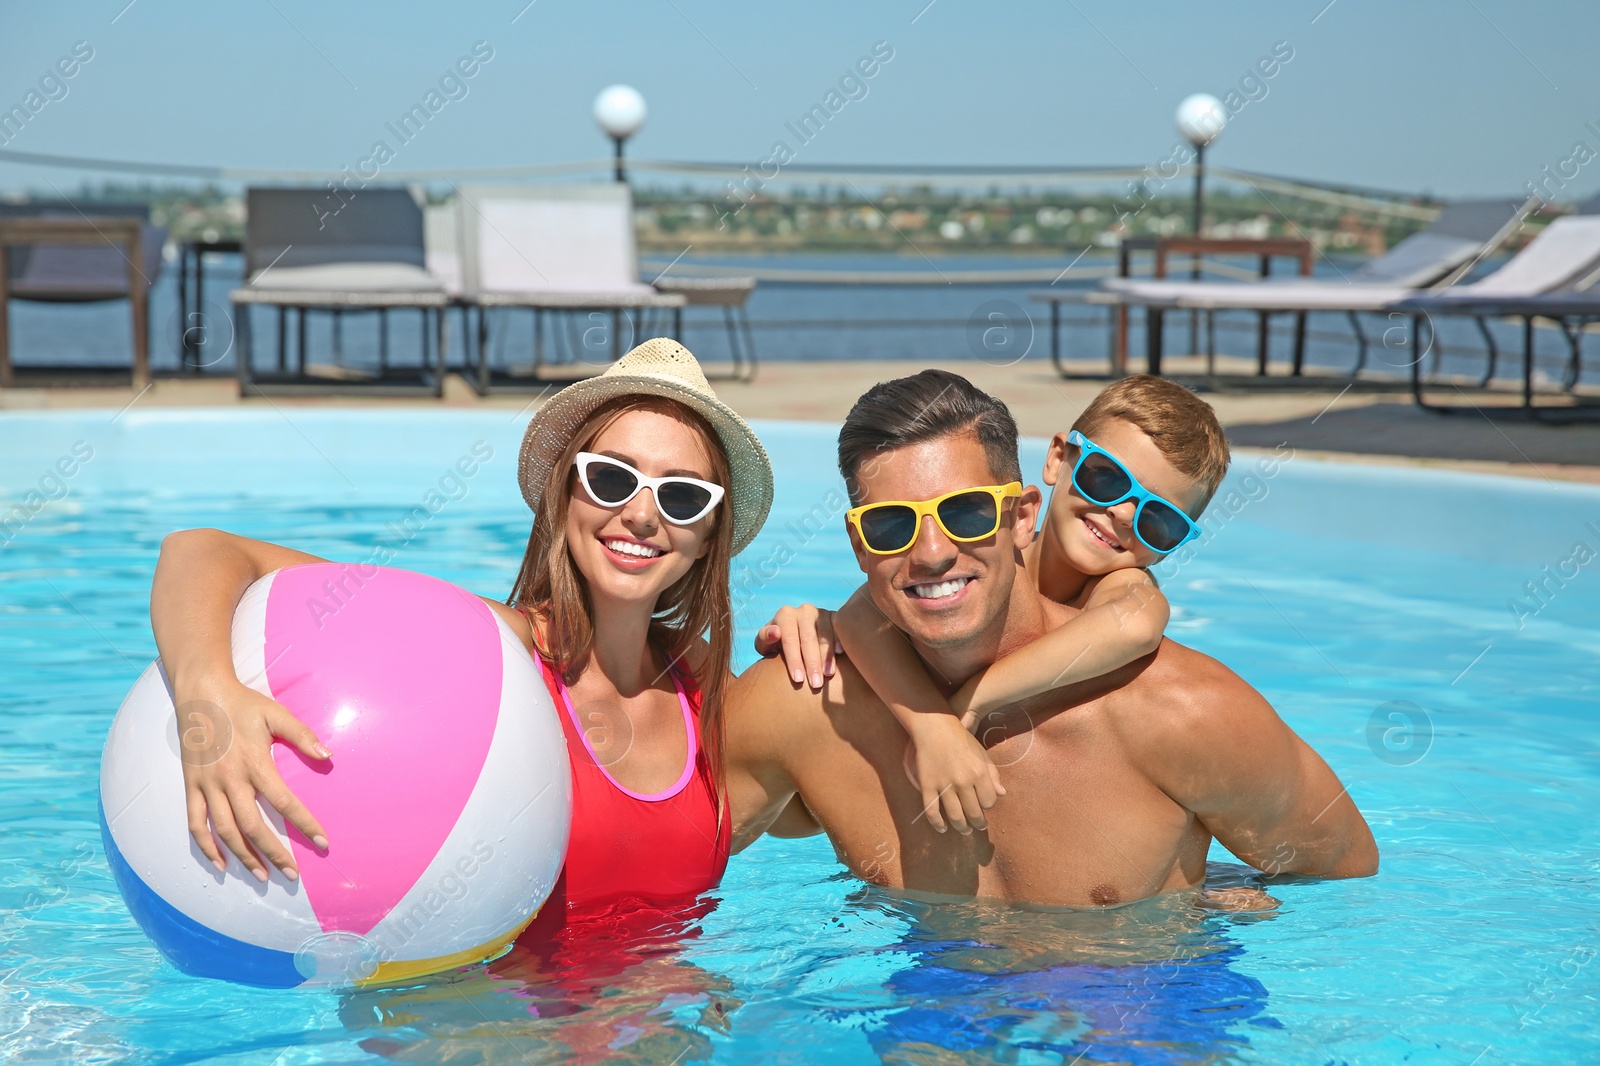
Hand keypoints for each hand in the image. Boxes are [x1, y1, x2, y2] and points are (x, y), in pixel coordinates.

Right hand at [176, 677, 331, 881]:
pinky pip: (196, 824)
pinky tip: (221, 863)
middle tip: (292, 874)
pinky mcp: (191, 787)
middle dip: (274, 853)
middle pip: (253, 826)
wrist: (201, 694)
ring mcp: (208, 785)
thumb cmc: (244, 704)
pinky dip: (206, 847)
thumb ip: (303, 736)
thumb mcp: (277, 715)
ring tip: (262, 875)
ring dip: (244, 856)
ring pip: (225, 831)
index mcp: (255, 763)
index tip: (323, 842)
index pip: (285, 802)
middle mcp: (230, 779)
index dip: (305, 824)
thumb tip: (329, 757)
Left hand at [752, 603, 838, 690]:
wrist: (796, 634)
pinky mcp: (835, 617)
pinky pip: (839, 628)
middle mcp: (804, 611)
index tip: (798, 679)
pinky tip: (841, 653)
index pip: (790, 639)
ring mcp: (821, 613)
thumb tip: (775, 632)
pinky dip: (840, 640)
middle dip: (812, 662)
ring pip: (825, 634)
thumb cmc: (777, 644)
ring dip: (827, 656)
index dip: (794, 660)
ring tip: (828, 674)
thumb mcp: (765, 643)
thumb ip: (764, 639)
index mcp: (785, 615)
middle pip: (808, 638)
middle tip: (815, 684)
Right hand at [905, 715, 1005, 834]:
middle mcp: (964, 781)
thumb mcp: (982, 753)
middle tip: (977, 826)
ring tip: (964, 830)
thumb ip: (993, 774)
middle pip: (974, 813)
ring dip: (961, 827)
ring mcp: (944, 785)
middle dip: (978, 823)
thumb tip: (1002, 794)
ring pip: (955, 816)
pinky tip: (942, 829)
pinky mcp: (928, 786)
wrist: (934, 727)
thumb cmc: (960, 739)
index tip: (983, 806)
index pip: (989, 802)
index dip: (987, 806)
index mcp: (980, 773)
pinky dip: (937, 824)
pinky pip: (932, 811)